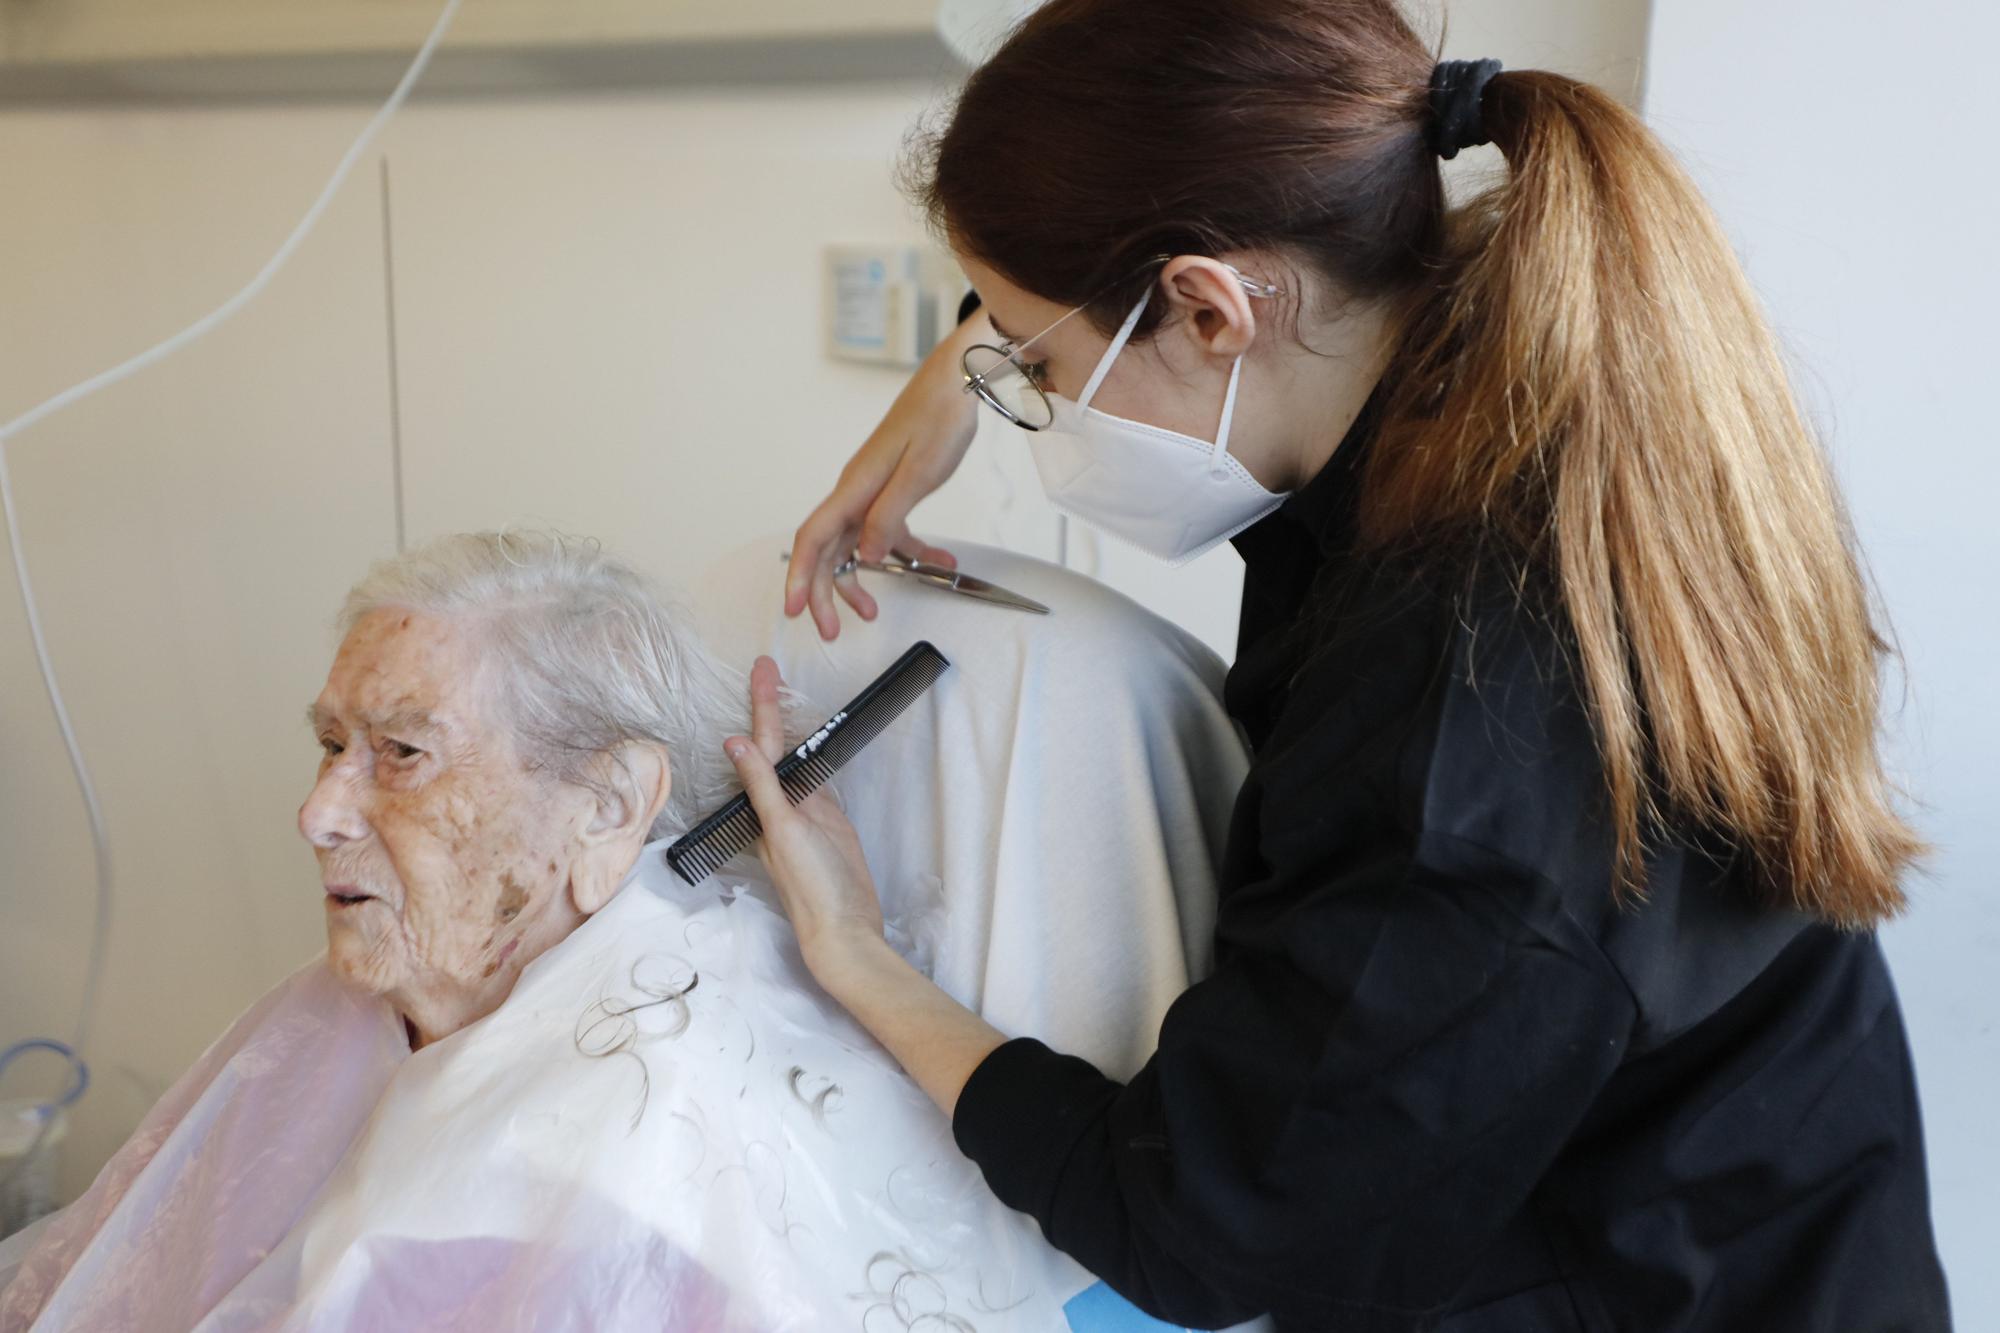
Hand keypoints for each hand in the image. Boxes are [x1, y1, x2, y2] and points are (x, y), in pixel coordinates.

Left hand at [722, 656, 883, 969]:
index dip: (762, 706)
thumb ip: (763, 787)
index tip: (762, 670)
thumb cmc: (813, 887)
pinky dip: (814, 757)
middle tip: (767, 668)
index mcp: (765, 806)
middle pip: (775, 745)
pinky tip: (814, 744)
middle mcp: (782, 806)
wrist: (846, 927)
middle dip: (770, 707)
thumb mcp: (785, 831)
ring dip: (789, 728)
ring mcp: (808, 812)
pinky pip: (817, 780)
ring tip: (780, 693)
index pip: (761, 745)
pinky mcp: (831, 822)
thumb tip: (736, 742)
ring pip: (795, 760)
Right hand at [784, 311, 988, 639]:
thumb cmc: (939, 419)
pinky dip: (908, 552)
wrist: (959, 380)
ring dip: (860, 581)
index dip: (801, 578)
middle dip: (825, 594)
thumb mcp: (919, 472)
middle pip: (827, 551)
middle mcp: (856, 491)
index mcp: (855, 487)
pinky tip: (940, 565)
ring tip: (872, 614)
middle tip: (832, 632)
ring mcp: (873, 491)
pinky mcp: (894, 489)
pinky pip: (890, 530)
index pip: (814, 539)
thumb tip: (863, 557)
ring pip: (855, 545)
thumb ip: (889, 517)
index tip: (794, 611)